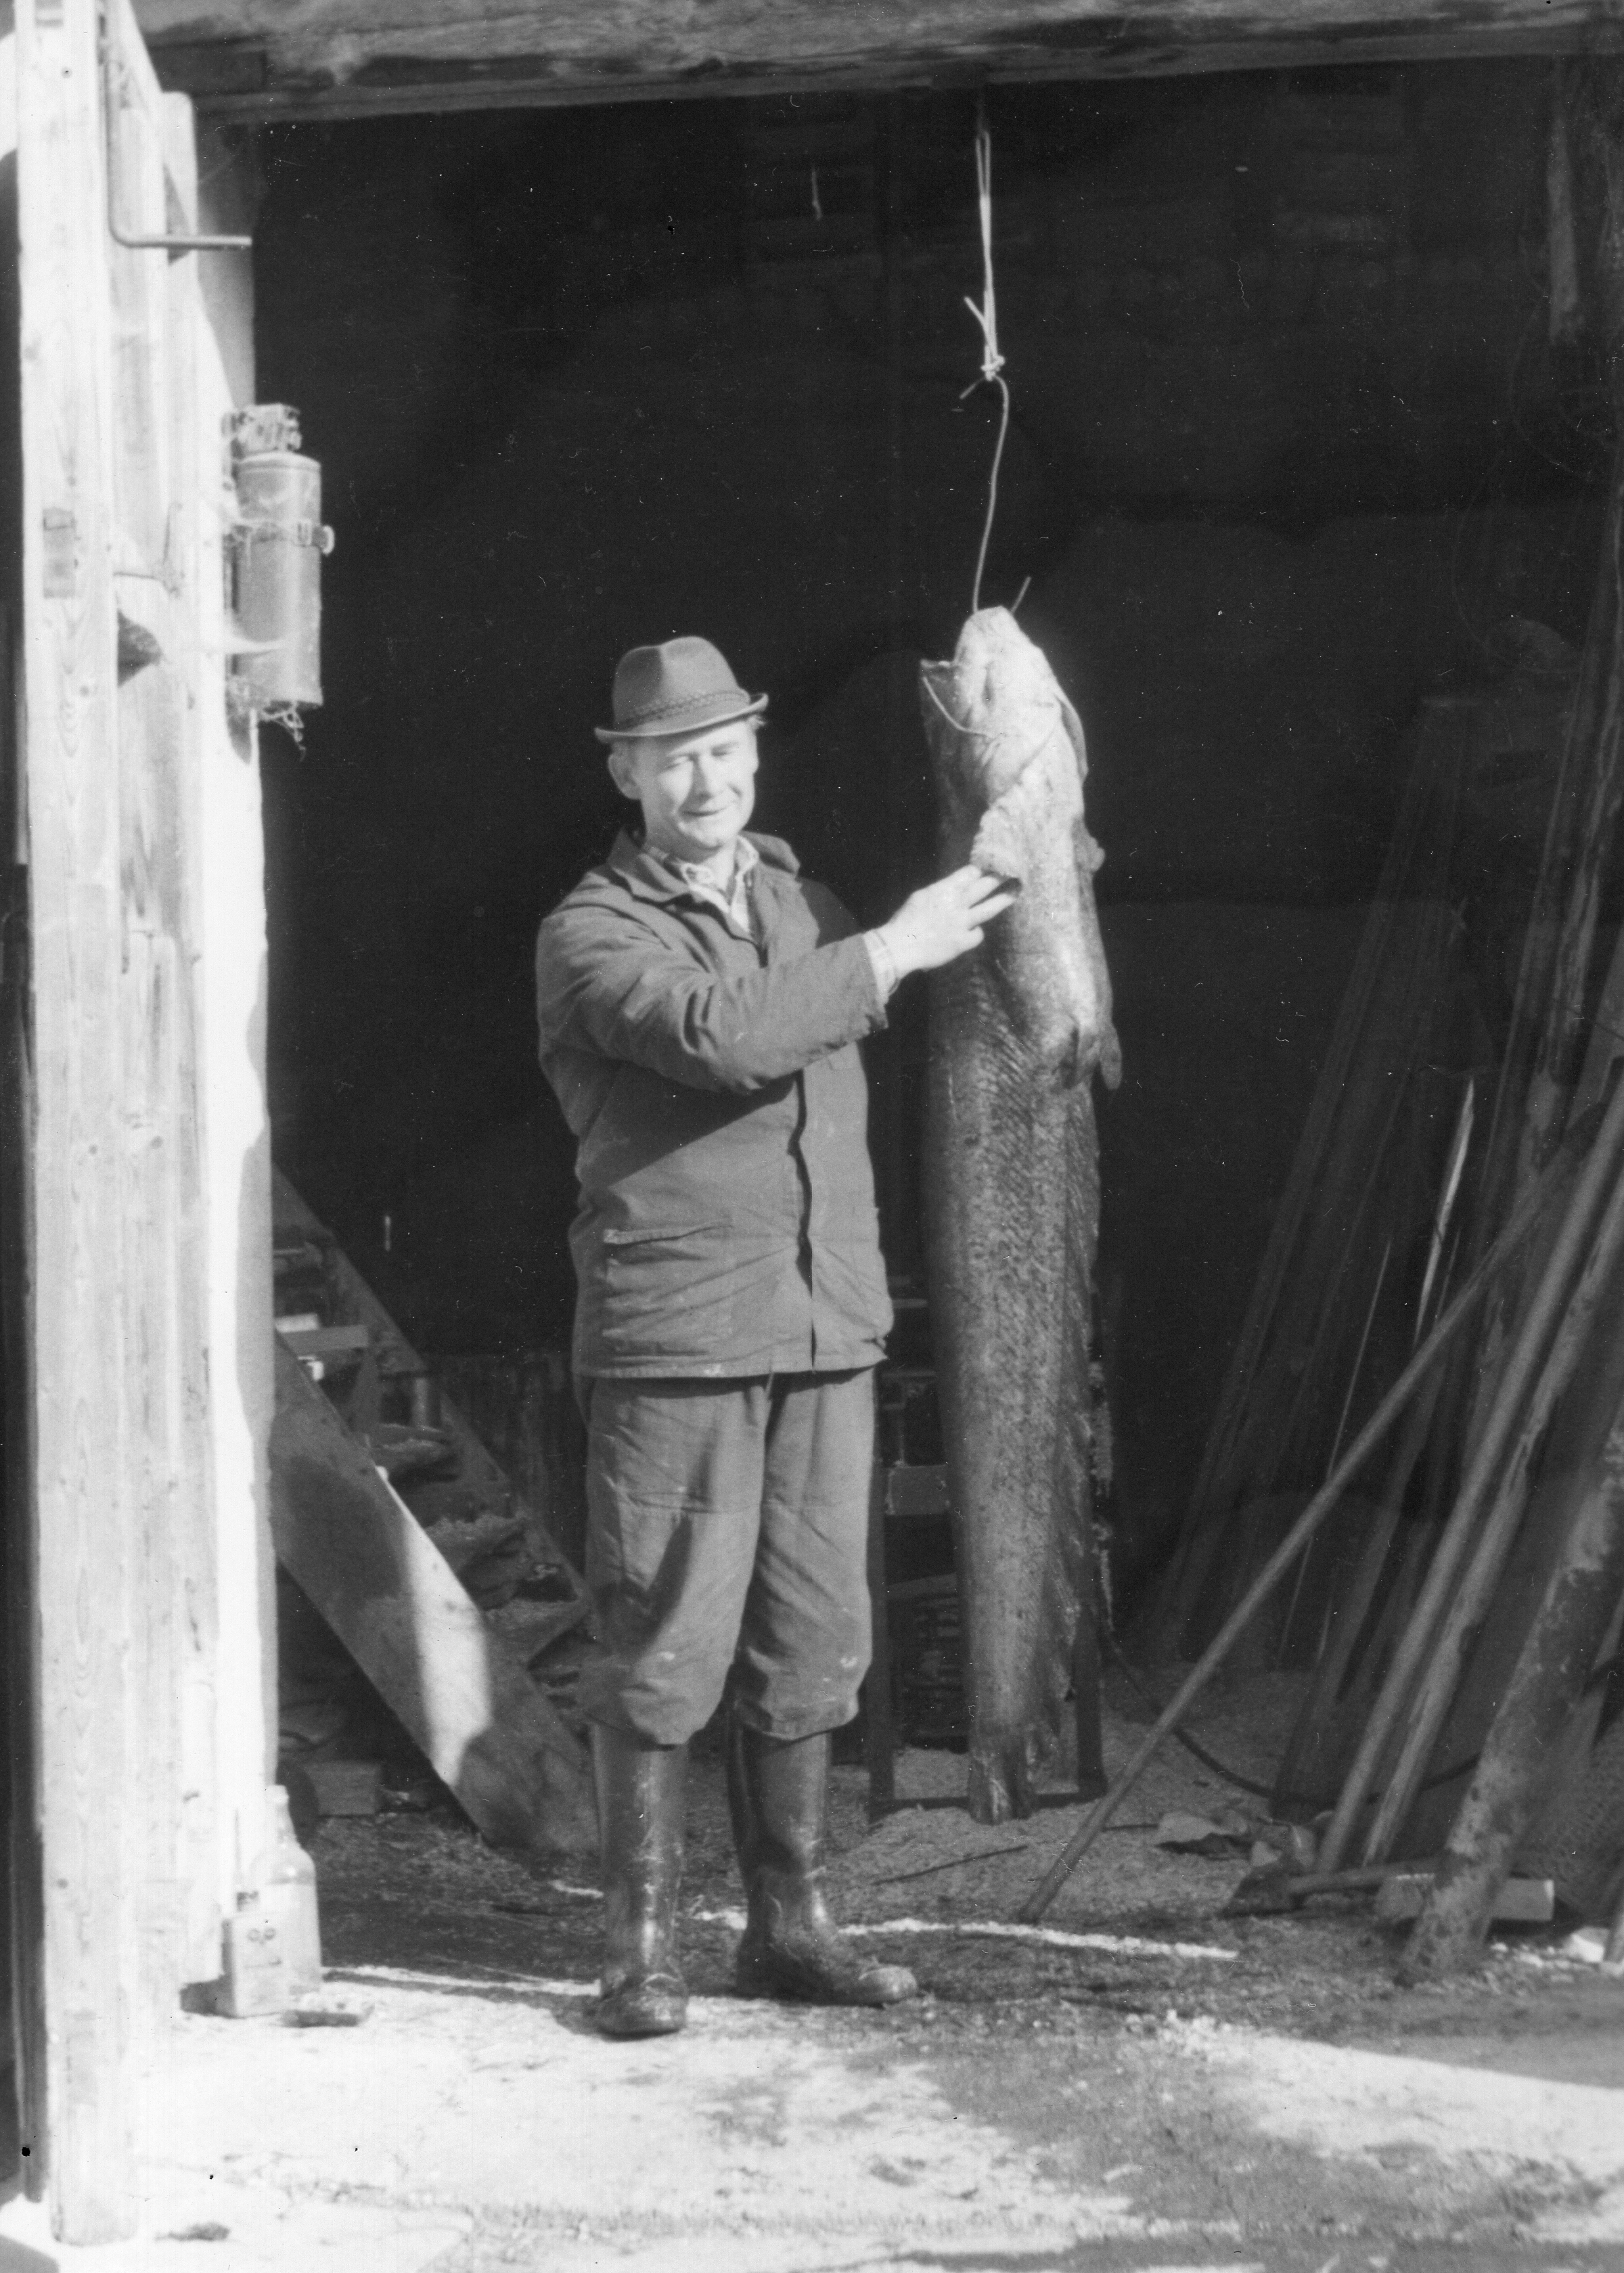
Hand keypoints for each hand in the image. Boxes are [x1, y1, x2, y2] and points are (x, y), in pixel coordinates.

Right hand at [876, 866, 1018, 979]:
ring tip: (1016, 893)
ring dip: (1005, 899)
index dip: (983, 870)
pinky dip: (976, 933)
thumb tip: (954, 888)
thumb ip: (941, 892)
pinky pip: (978, 934)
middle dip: (1000, 877)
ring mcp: (962, 923)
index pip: (971, 873)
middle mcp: (956, 903)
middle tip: (1013, 872)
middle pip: (985, 885)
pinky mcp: (963, 942)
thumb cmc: (905, 921)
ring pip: (990, 908)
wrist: (900, 946)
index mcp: (944, 889)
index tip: (992, 867)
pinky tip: (970, 933)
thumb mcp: (921, 897)